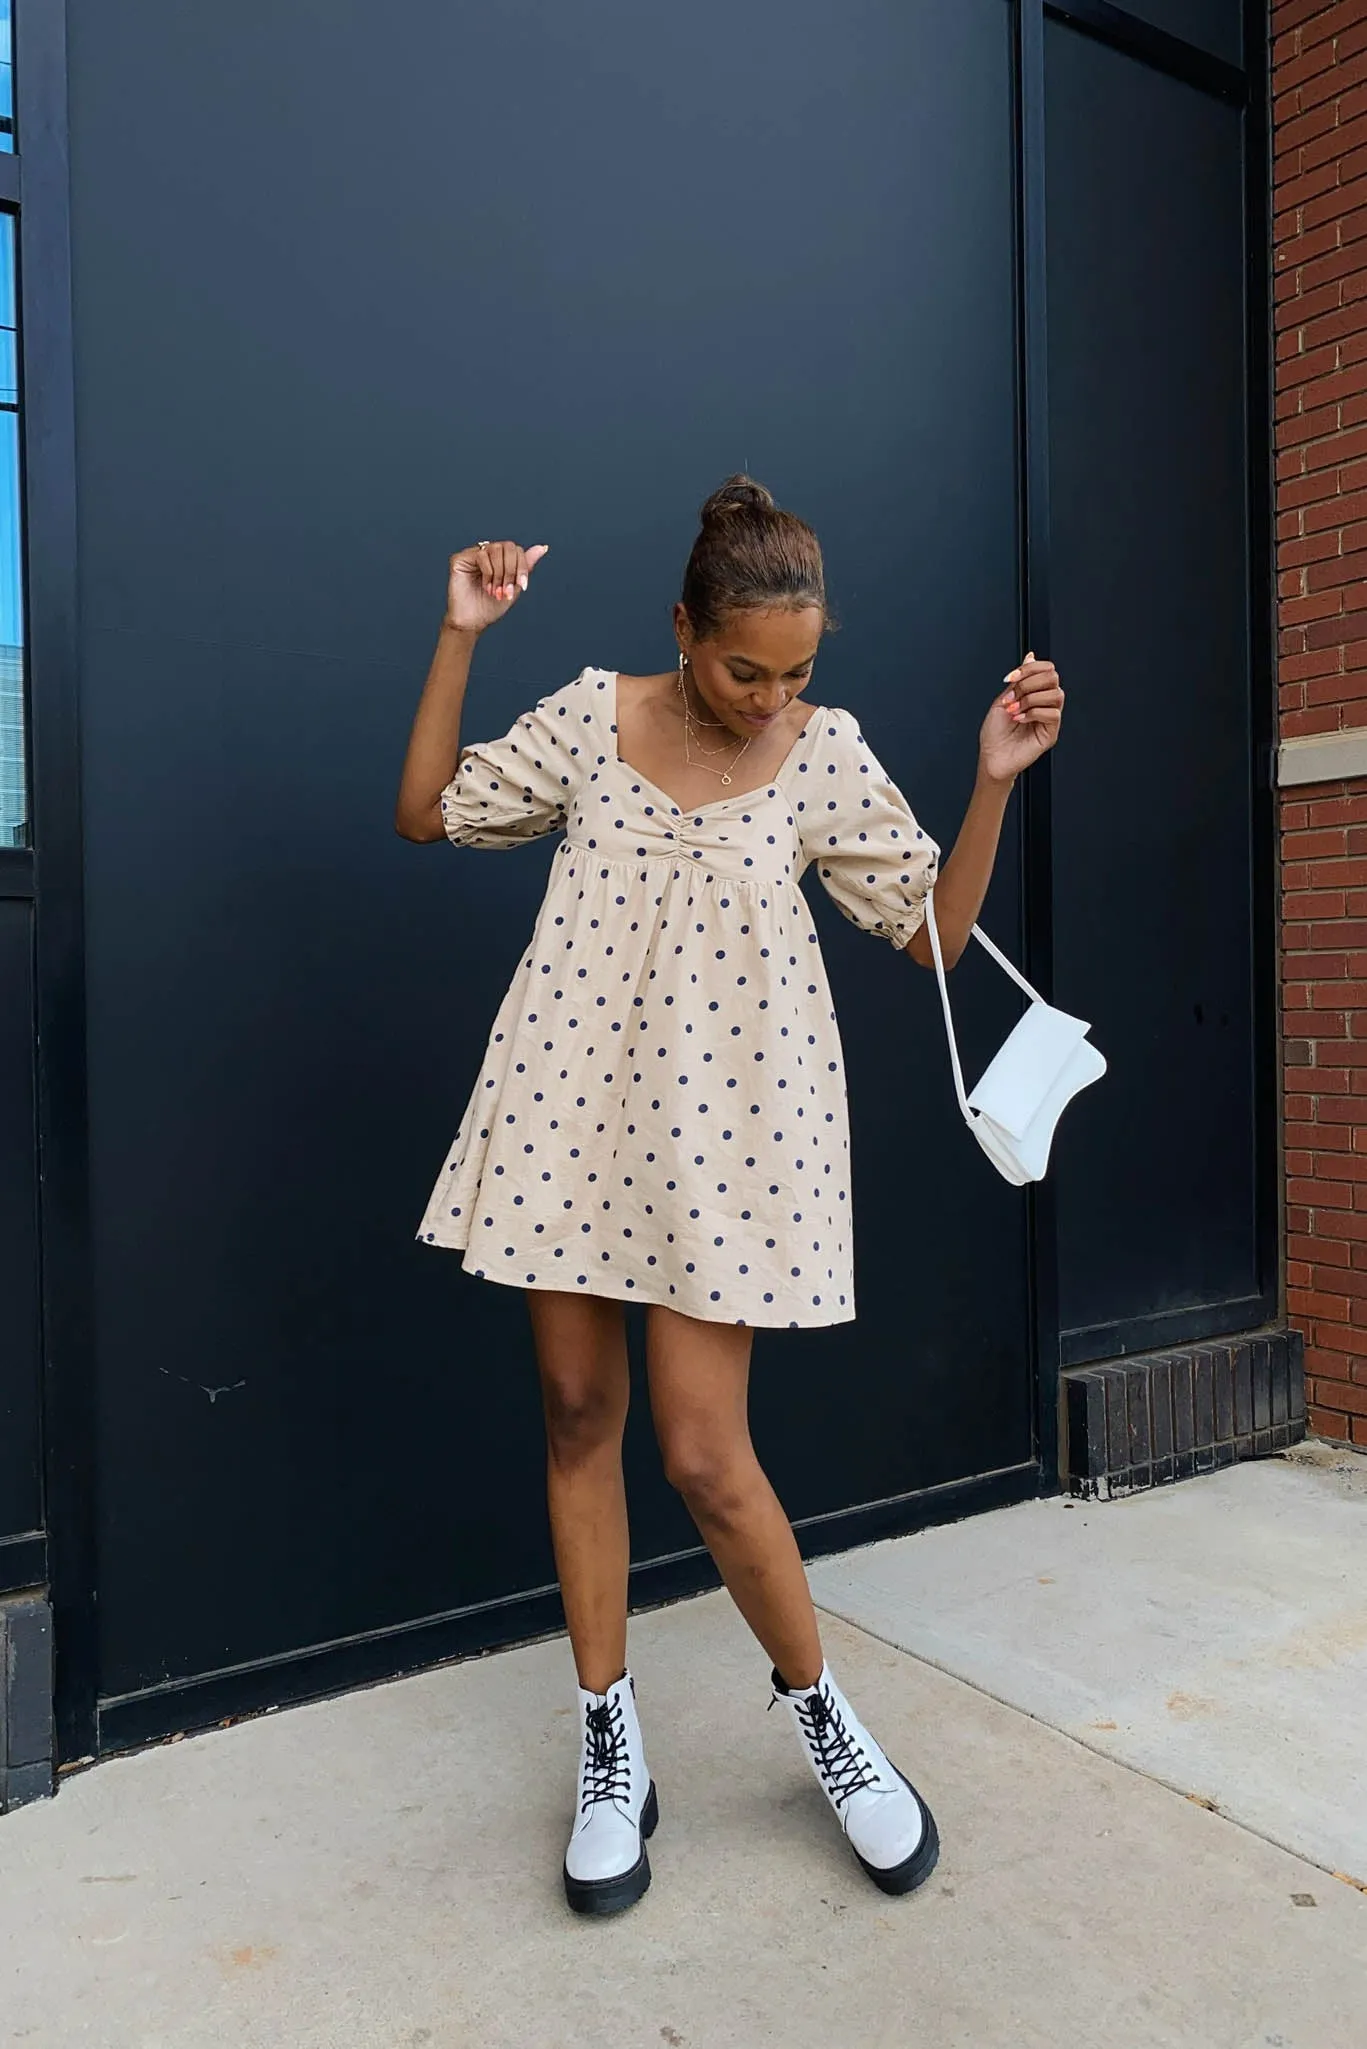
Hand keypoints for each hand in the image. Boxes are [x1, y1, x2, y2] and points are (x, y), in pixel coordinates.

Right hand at [444, 539, 549, 633]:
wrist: (473, 622)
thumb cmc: (491, 606)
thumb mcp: (515, 587)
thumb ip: (526, 567)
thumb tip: (543, 547)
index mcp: (499, 559)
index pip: (517, 550)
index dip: (522, 567)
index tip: (523, 586)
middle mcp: (486, 553)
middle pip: (508, 547)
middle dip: (512, 571)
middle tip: (507, 590)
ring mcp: (473, 554)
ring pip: (495, 549)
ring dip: (500, 574)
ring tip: (496, 591)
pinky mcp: (460, 559)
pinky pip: (481, 555)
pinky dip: (488, 572)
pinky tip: (486, 587)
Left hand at [978, 653, 1064, 785]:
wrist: (991, 756)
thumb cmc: (995, 732)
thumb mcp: (1004, 698)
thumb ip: (1019, 678)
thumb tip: (1031, 656)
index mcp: (1035, 693)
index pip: (1047, 669)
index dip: (1030, 669)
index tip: (1011, 677)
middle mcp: (1045, 703)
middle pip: (1053, 678)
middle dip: (1029, 683)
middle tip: (1013, 696)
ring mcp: (1049, 718)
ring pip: (1056, 695)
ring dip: (1030, 699)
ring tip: (1014, 710)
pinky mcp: (1051, 733)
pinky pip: (1053, 714)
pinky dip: (1033, 713)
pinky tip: (1019, 719)